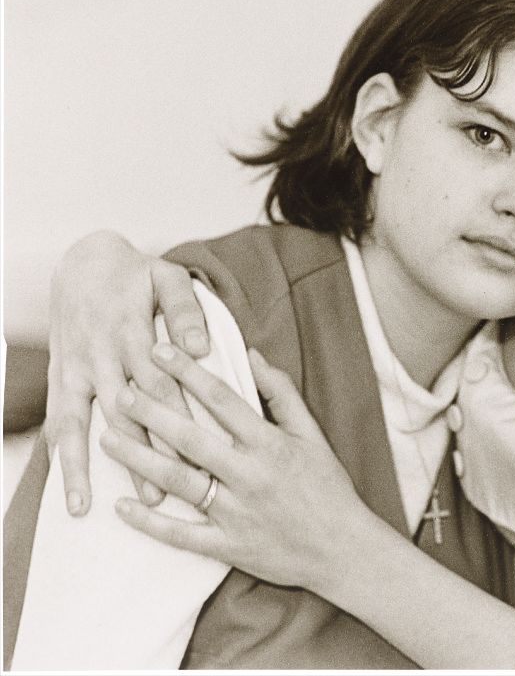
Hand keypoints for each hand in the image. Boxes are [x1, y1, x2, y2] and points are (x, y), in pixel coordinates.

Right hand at [46, 231, 208, 513]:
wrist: (83, 264)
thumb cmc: (136, 275)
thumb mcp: (167, 276)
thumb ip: (186, 310)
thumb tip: (199, 348)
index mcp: (134, 331)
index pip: (163, 383)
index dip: (181, 418)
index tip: (202, 453)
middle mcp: (103, 355)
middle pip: (129, 411)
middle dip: (149, 452)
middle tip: (169, 493)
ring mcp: (78, 370)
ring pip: (87, 423)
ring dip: (95, 465)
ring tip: (108, 504)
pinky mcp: (61, 380)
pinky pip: (60, 423)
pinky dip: (63, 459)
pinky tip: (71, 494)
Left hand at [105, 343, 369, 591]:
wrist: (342, 547)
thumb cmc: (327, 485)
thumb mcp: (312, 432)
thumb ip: (281, 393)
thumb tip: (252, 355)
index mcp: (270, 443)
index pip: (221, 398)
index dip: (188, 372)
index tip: (160, 351)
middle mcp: (249, 474)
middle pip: (191, 437)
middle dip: (152, 413)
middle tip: (121, 392)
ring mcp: (236, 512)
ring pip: (179, 481)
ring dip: (140, 459)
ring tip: (109, 439)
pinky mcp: (227, 545)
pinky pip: (181, 534)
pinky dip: (150, 522)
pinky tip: (122, 507)